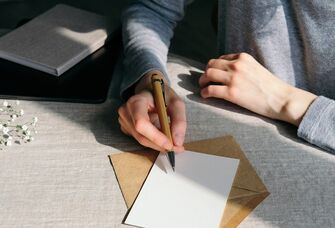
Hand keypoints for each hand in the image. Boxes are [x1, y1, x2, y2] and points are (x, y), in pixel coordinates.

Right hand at [118, 71, 185, 151]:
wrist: (150, 90)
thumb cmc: (162, 95)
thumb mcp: (176, 102)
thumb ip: (179, 120)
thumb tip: (177, 142)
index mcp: (136, 101)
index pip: (141, 123)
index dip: (155, 136)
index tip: (170, 144)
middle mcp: (126, 111)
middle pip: (141, 135)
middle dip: (160, 144)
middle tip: (177, 147)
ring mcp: (124, 120)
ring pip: (141, 140)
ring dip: (158, 144)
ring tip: (173, 142)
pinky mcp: (126, 127)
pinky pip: (140, 139)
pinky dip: (153, 142)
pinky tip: (162, 137)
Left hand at [199, 53, 316, 125]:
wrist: (281, 99)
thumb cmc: (270, 86)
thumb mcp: (256, 68)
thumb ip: (242, 66)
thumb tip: (228, 72)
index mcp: (243, 57)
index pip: (220, 59)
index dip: (214, 67)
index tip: (212, 74)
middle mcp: (236, 65)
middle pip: (211, 65)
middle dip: (205, 73)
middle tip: (204, 81)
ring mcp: (233, 79)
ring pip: (208, 75)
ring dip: (202, 81)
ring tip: (203, 87)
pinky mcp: (231, 93)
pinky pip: (210, 90)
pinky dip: (204, 92)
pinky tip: (205, 96)